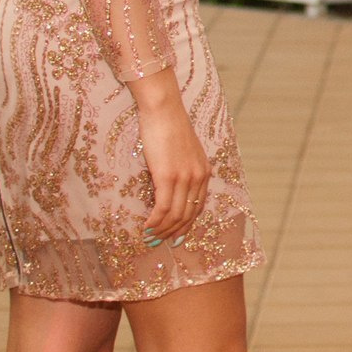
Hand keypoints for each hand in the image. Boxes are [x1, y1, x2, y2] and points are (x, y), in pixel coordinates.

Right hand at [132, 85, 211, 243]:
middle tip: (158, 241)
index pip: (198, 207)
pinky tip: (146, 226)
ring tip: (150, 237)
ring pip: (175, 214)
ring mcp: (184, 177)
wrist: (164, 110)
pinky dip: (155, 221)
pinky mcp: (168, 176)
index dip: (186, 225)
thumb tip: (170, 186)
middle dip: (172, 232)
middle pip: (188, 215)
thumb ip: (183, 169)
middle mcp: (198, 177)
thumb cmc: (169, 127)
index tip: (174, 236)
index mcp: (204, 171)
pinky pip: (163, 207)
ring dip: (162, 229)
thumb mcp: (183, 151)